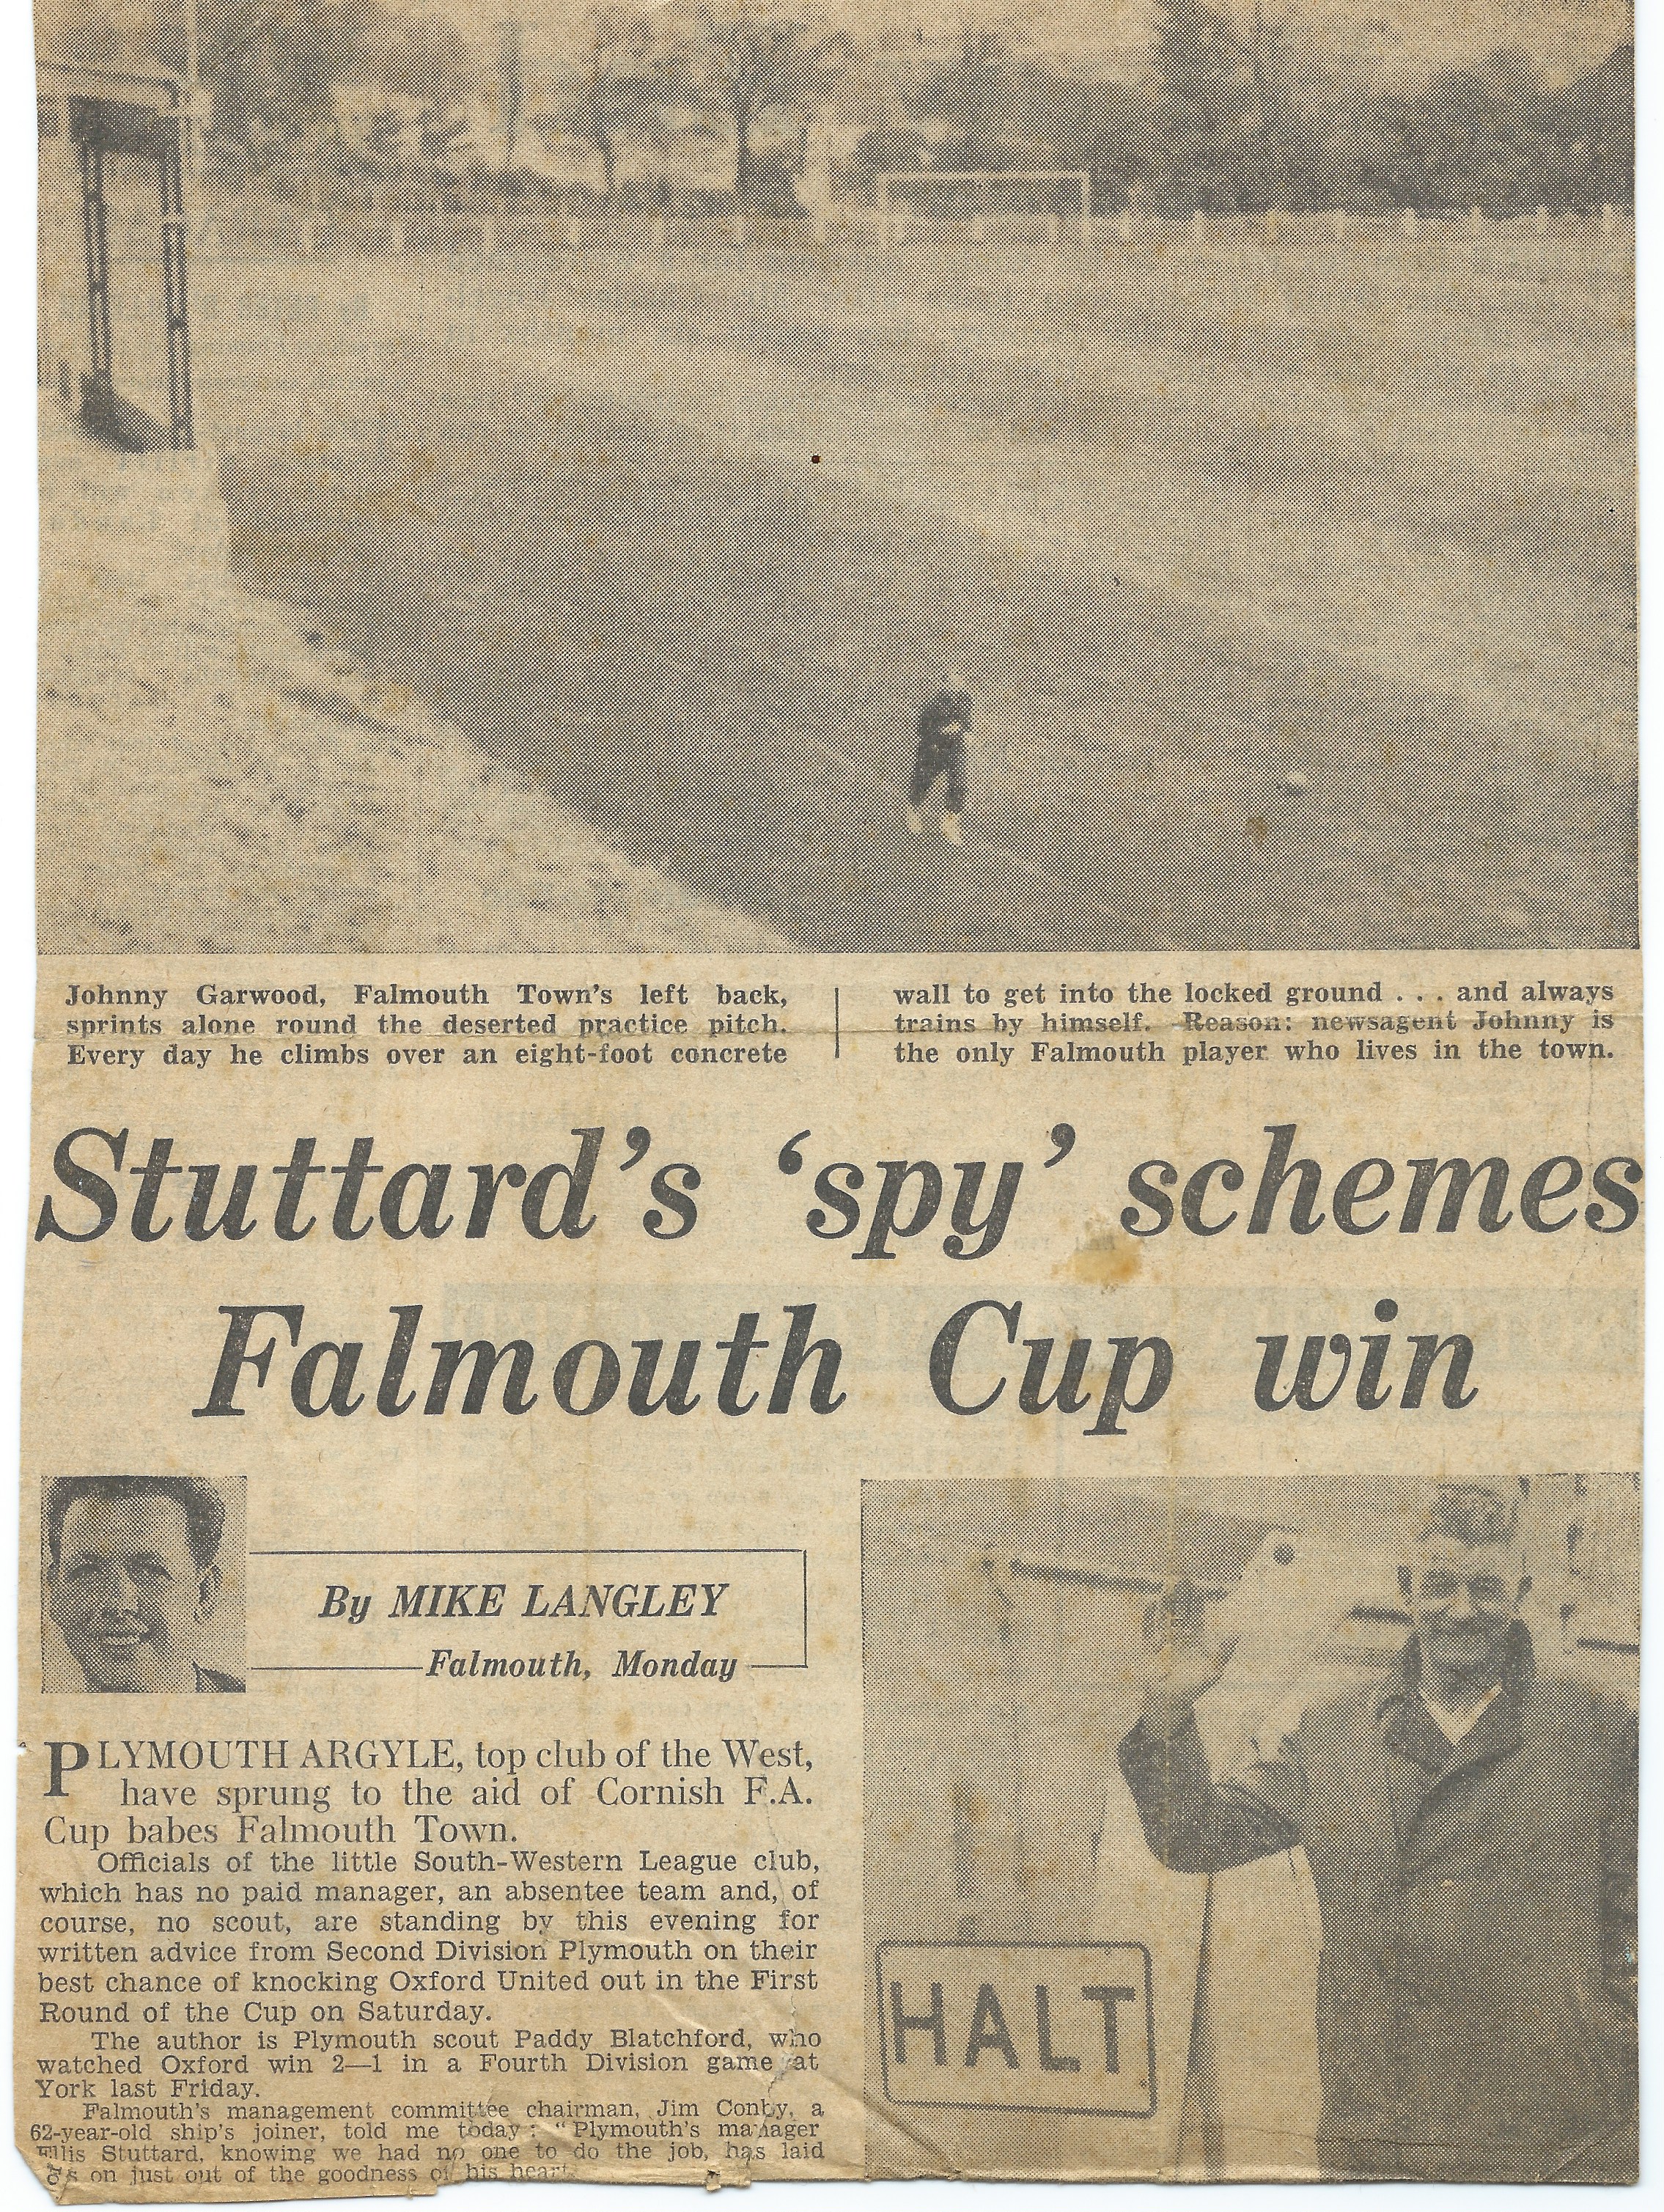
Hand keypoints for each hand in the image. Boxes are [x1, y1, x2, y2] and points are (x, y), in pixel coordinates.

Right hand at [1138, 1582, 1238, 1737]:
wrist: (1170, 1701)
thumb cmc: (1195, 1688)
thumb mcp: (1213, 1672)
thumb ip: (1223, 1653)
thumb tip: (1236, 1633)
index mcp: (1195, 1638)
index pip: (1196, 1613)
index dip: (1196, 1599)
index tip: (1196, 1583)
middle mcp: (1179, 1634)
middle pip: (1179, 1609)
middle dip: (1180, 1593)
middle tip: (1180, 1576)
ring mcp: (1163, 1638)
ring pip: (1163, 1614)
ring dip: (1164, 1599)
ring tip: (1165, 1585)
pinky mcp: (1149, 1645)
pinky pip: (1147, 1626)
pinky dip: (1148, 1614)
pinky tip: (1150, 1602)